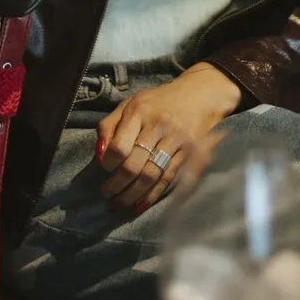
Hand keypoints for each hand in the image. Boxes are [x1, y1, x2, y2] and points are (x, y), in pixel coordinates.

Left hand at [95, 63, 241, 214]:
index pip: (119, 146)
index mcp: (140, 111)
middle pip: (134, 165)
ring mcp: (177, 140)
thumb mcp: (130, 104)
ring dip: (132, 195)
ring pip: (151, 176)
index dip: (108, 163)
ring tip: (119, 204)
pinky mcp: (190, 153)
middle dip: (117, 185)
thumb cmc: (157, 102)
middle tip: (107, 194)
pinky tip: (140, 205)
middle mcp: (159, 125)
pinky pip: (168, 179)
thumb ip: (110, 126)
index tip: (104, 169)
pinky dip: (152, 195)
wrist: (200, 94)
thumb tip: (99, 155)